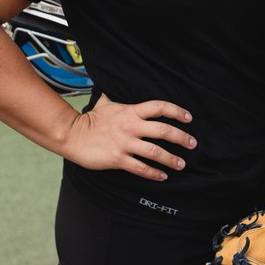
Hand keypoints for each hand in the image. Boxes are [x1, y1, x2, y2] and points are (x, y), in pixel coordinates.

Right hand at [62, 98, 195, 180]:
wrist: (72, 135)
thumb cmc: (90, 120)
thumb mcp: (105, 103)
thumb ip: (115, 97)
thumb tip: (113, 88)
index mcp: (131, 111)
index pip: (159, 107)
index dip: (177, 112)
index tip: (189, 118)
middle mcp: (131, 126)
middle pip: (163, 130)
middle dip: (181, 138)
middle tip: (192, 144)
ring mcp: (125, 143)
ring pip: (155, 152)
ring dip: (171, 159)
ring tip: (181, 164)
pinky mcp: (118, 159)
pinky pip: (140, 168)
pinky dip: (153, 173)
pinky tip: (162, 176)